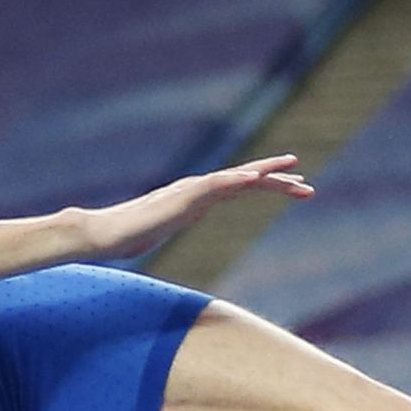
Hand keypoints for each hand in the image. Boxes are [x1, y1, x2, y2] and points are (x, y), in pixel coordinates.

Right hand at [78, 155, 312, 259]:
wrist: (103, 235)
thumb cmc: (123, 239)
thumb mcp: (155, 238)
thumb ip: (163, 233)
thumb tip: (154, 241)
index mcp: (194, 200)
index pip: (237, 190)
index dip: (266, 187)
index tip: (293, 189)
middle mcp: (196, 190)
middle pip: (244, 181)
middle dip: (277, 180)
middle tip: (307, 183)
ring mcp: (190, 191)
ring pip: (236, 178)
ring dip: (266, 174)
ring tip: (293, 170)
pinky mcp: (182, 197)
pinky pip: (216, 185)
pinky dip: (237, 180)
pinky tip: (256, 179)